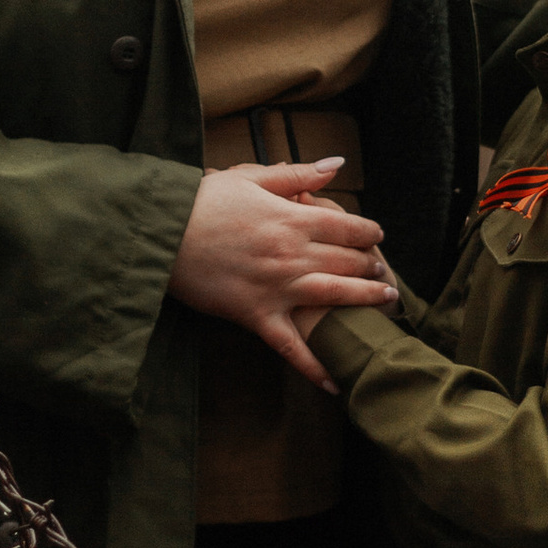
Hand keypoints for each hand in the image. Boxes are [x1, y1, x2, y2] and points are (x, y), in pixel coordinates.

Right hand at [169, 159, 393, 387]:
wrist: (162, 234)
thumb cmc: (201, 201)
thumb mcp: (249, 177)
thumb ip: (297, 175)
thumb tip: (337, 165)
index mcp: (292, 219)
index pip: (347, 227)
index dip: (368, 232)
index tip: (377, 236)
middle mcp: (292, 255)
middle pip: (347, 262)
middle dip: (371, 266)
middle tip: (383, 271)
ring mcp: (277, 289)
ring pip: (334, 297)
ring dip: (365, 300)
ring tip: (385, 301)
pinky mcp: (256, 316)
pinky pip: (291, 347)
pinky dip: (315, 367)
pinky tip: (335, 382)